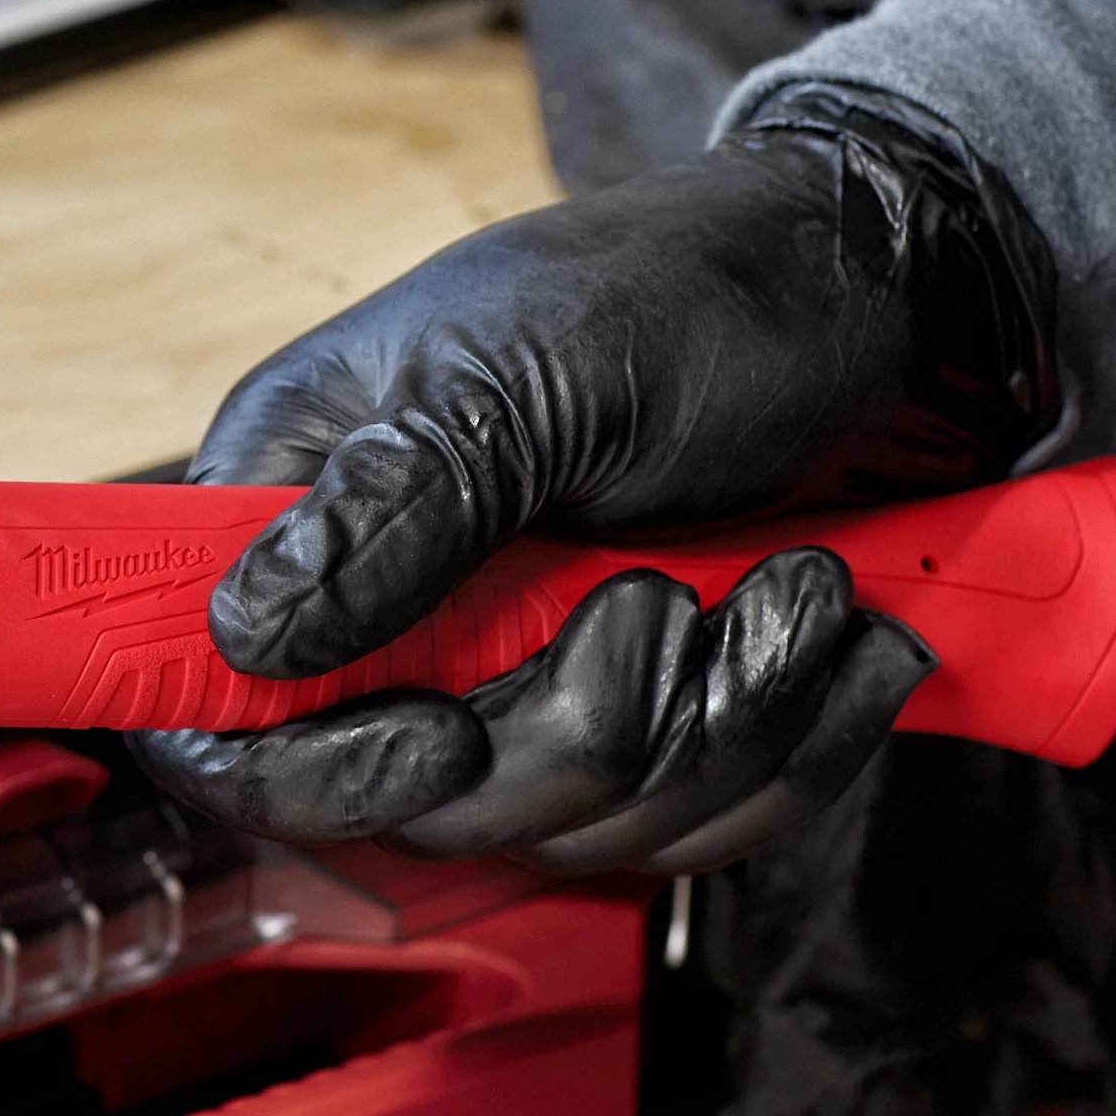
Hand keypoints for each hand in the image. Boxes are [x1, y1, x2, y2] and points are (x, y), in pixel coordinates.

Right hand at [132, 89, 1058, 870]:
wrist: (892, 296)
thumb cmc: (695, 285)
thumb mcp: (535, 367)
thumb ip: (393, 503)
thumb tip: (246, 631)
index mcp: (314, 496)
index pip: (223, 710)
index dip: (319, 770)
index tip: (448, 731)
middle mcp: (402, 604)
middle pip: (426, 807)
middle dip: (583, 733)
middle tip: (664, 600)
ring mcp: (530, 674)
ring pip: (578, 830)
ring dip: (720, 726)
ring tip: (794, 586)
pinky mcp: (657, 722)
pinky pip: (696, 830)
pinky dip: (793, 746)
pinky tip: (833, 629)